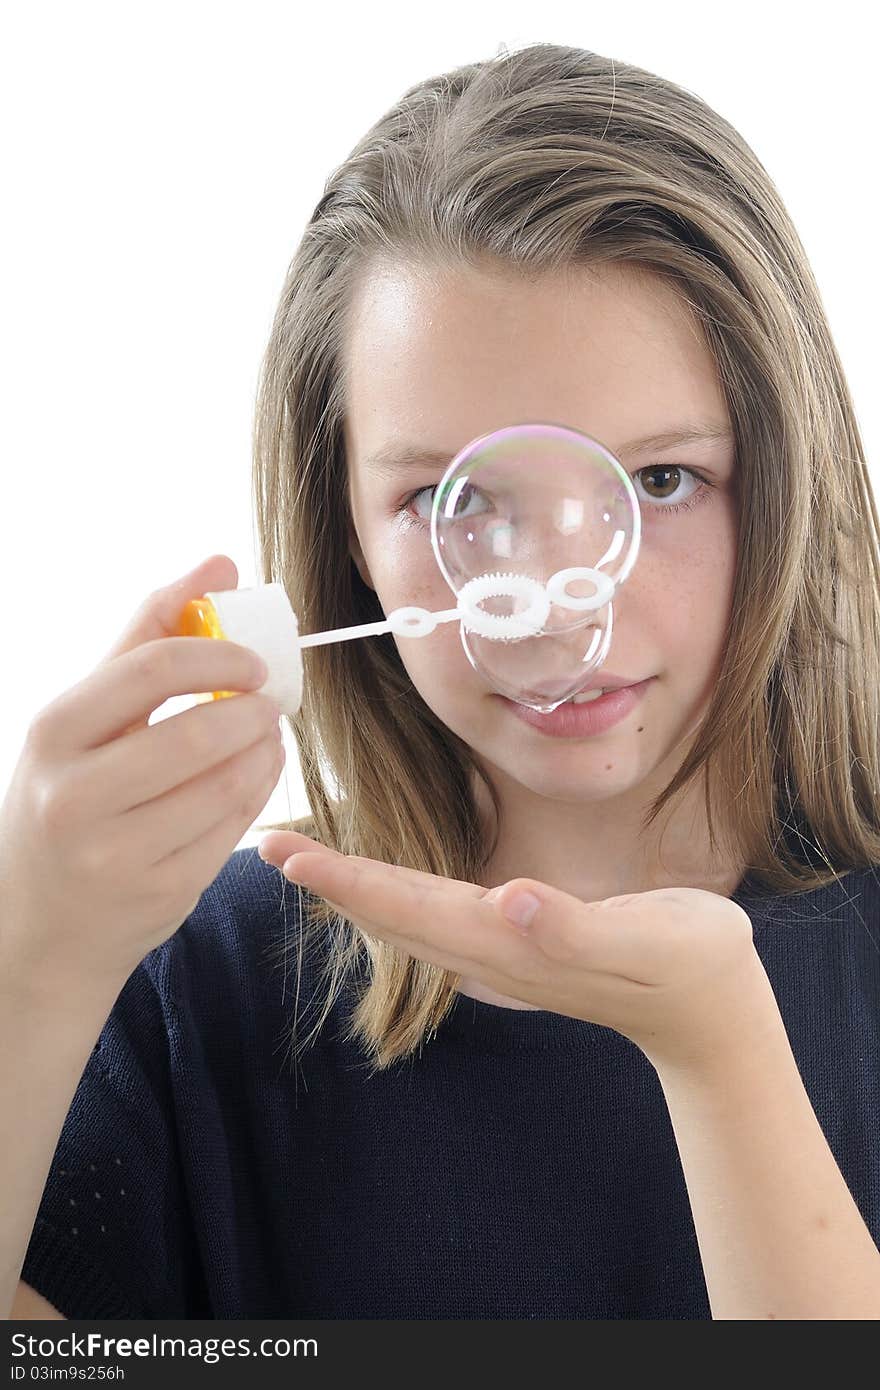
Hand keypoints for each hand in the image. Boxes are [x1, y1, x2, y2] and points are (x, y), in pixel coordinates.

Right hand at [0, 555, 282, 998]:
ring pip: (228, 782)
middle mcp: (75, 795)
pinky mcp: (161, 892)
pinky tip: (256, 774)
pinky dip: (261, 790)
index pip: (153, 667)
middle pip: (199, 732)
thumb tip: (220, 564)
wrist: (38, 921)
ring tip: (267, 733)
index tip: (251, 659)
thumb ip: (148, 636)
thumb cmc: (68, 794)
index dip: (221, 654)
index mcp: (54, 731)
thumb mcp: (84, 717)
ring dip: (267, 749)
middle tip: (269, 698)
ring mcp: (118, 852)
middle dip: (253, 707)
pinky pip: (235, 827)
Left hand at [257, 831, 771, 1071]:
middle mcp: (494, 954)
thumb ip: (579, 929)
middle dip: (330, 881)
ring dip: (354, 891)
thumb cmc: (692, 964)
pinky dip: (393, 901)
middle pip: (393, 917)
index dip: (347, 878)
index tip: (289, 853)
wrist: (712, 1014)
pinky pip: (435, 924)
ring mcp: (503, 957)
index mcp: (513, 942)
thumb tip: (511, 898)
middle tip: (268, 845)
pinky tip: (379, 890)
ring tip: (306, 861)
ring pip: (409, 924)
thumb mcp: (653, 941)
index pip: (410, 908)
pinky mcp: (518, 949)